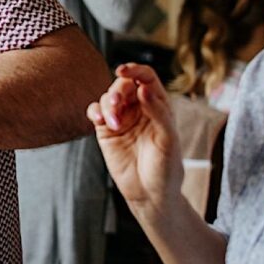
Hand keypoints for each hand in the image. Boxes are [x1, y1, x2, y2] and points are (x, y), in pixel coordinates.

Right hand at [86, 64, 183, 215]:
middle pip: (123, 84)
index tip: (124, 71)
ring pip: (107, 97)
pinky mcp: (106, 130)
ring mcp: (121, 118)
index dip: (136, 70)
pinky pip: (95, 112)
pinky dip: (95, 112)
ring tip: (112, 123)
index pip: (146, 78)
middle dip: (117, 90)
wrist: (150, 194)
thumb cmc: (166, 168)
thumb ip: (158, 112)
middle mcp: (139, 108)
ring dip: (107, 105)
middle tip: (116, 104)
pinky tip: (99, 121)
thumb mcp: (168, 139)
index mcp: (159, 105)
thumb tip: (143, 87)